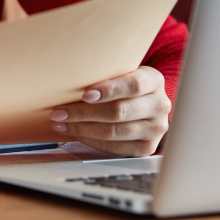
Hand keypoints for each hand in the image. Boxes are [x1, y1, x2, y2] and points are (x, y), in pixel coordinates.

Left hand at [48, 66, 171, 156]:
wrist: (144, 103)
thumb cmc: (123, 84)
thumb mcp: (121, 72)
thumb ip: (104, 73)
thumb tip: (67, 77)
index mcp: (154, 81)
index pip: (133, 85)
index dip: (109, 90)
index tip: (85, 94)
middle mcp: (160, 105)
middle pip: (119, 111)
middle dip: (84, 112)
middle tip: (59, 112)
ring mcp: (155, 129)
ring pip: (114, 131)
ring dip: (82, 128)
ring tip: (60, 123)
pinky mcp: (147, 147)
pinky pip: (114, 147)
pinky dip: (91, 140)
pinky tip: (75, 133)